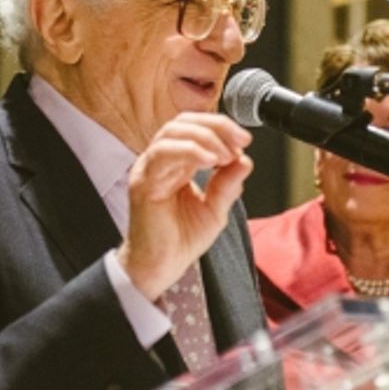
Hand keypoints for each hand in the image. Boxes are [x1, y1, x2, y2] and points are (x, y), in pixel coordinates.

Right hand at [118, 112, 251, 299]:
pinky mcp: (143, 182)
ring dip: (204, 137)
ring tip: (224, 154)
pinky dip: (188, 151)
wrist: (162, 267)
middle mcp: (161, 162)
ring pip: (172, 132)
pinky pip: (162, 154)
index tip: (245, 140)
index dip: (222, 128)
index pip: (196, 128)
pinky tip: (210, 160)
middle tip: (240, 141)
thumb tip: (245, 159)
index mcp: (177, 164)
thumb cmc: (181, 240)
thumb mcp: (215, 209)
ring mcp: (149, 169)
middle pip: (184, 123)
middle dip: (216, 126)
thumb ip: (228, 184)